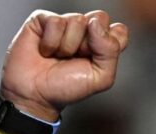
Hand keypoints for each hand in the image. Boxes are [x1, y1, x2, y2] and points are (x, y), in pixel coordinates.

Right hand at [0, 11, 128, 120]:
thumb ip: (110, 51)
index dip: (109, 44)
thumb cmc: (66, 87)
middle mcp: (86, 31)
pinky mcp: (43, 20)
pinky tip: (46, 51)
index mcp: (104, 44)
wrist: (35, 94)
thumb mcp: (101, 77)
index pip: (119, 30)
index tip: (96, 59)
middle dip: (89, 43)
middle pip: (100, 18)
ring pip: (77, 20)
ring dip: (67, 46)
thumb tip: (96, 24)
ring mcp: (65, 24)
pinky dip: (50, 42)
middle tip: (77, 57)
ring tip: (59, 57)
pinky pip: (55, 21)